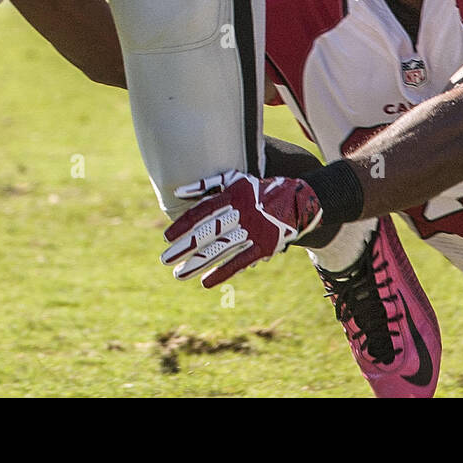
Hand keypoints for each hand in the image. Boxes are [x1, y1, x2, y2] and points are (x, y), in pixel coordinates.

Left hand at [161, 170, 322, 286]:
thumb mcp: (234, 180)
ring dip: (199, 263)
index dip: (183, 224)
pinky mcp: (264, 246)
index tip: (167, 237)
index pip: (203, 211)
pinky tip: (206, 282)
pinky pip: (240, 261)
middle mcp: (242, 213)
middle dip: (185, 246)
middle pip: (209, 232)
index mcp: (233, 195)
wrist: (296, 201)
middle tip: (165, 259)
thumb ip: (206, 185)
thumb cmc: (257, 189)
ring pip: (221, 249)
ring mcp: (253, 231)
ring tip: (180, 274)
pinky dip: (223, 272)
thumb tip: (178, 190)